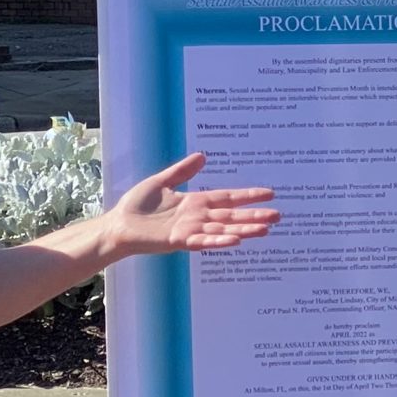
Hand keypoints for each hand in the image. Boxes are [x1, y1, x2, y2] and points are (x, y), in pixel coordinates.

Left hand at [102, 154, 278, 259]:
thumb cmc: (136, 206)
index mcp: (195, 202)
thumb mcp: (161, 181)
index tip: (269, 194)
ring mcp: (190, 229)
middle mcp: (197, 217)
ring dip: (244, 230)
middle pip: (231, 215)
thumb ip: (182, 171)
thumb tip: (202, 156)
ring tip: (265, 230)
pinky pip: (203, 240)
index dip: (248, 196)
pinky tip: (235, 240)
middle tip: (278, 216)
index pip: (227, 198)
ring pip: (223, 229)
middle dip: (254, 216)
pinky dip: (219, 240)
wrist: (118, 225)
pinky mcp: (178, 240)